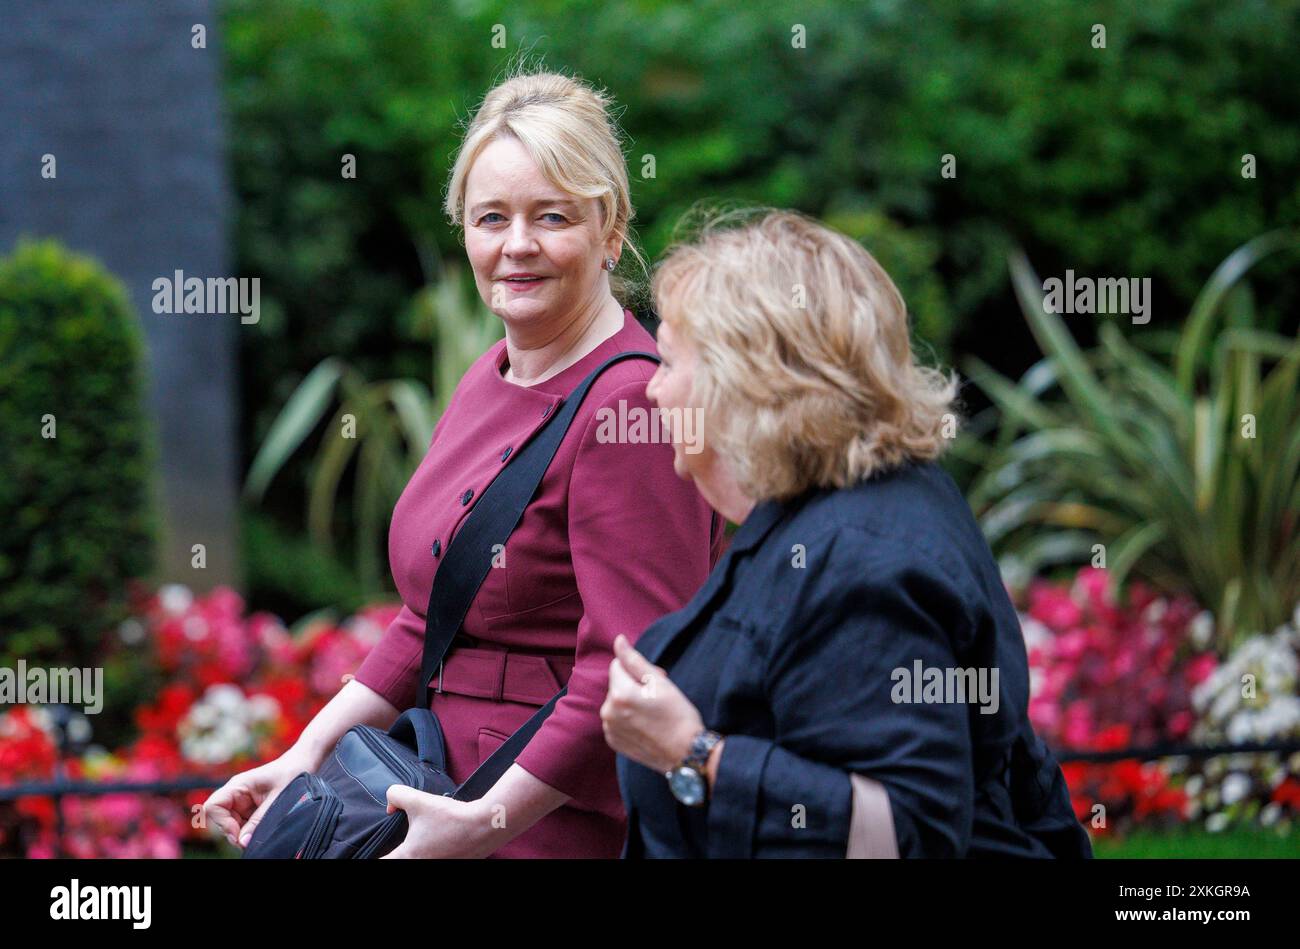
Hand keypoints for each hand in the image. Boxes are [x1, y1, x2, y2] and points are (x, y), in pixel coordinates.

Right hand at [204, 751, 312, 848]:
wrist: (304, 763)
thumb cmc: (292, 774)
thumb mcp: (278, 798)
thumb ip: (259, 820)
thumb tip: (243, 842)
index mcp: (238, 785)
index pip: (213, 806)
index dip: (222, 823)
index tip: (239, 834)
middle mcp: (236, 794)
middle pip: (221, 819)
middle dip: (233, 832)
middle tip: (251, 841)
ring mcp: (243, 803)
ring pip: (232, 825)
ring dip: (242, 834)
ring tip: (260, 835)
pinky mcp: (251, 810)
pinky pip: (243, 826)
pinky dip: (250, 832)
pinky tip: (263, 831)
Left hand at [382, 786, 494, 857]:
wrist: (485, 825)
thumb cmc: (451, 817)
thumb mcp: (418, 800)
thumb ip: (396, 795)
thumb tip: (390, 805)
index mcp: (408, 856)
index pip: (383, 863)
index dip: (379, 855)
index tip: (377, 850)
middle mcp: (423, 865)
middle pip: (402, 860)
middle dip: (400, 852)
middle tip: (403, 842)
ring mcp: (439, 865)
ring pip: (422, 858)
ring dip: (419, 851)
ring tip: (424, 838)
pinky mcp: (454, 863)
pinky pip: (437, 858)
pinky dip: (436, 851)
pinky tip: (442, 839)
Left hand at [600, 633, 703, 772]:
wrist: (686, 754)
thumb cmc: (678, 715)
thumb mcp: (660, 682)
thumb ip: (634, 660)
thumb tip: (618, 640)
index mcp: (619, 694)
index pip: (618, 666)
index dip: (638, 670)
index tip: (656, 682)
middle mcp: (608, 712)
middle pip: (616, 684)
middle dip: (633, 686)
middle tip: (658, 698)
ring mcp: (610, 729)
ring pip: (616, 702)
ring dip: (629, 703)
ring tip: (654, 714)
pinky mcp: (614, 742)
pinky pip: (616, 720)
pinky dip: (627, 719)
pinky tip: (646, 726)